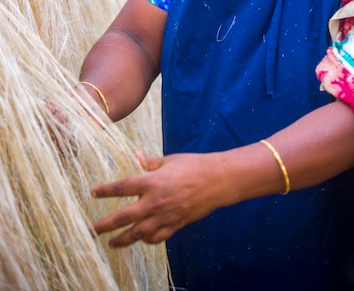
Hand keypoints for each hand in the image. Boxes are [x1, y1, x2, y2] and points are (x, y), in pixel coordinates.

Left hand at [91, 150, 226, 246]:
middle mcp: (155, 201)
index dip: (106, 190)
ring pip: (138, 233)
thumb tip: (137, 155)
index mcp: (152, 182)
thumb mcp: (170, 160)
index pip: (122, 187)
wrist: (217, 181)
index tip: (94, 193)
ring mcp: (166, 216)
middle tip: (92, 230)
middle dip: (106, 225)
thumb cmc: (194, 165)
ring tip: (112, 243)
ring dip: (122, 239)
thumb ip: (151, 162)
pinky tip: (141, 239)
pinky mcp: (176, 225)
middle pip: (124, 216)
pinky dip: (147, 240)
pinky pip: (157, 237)